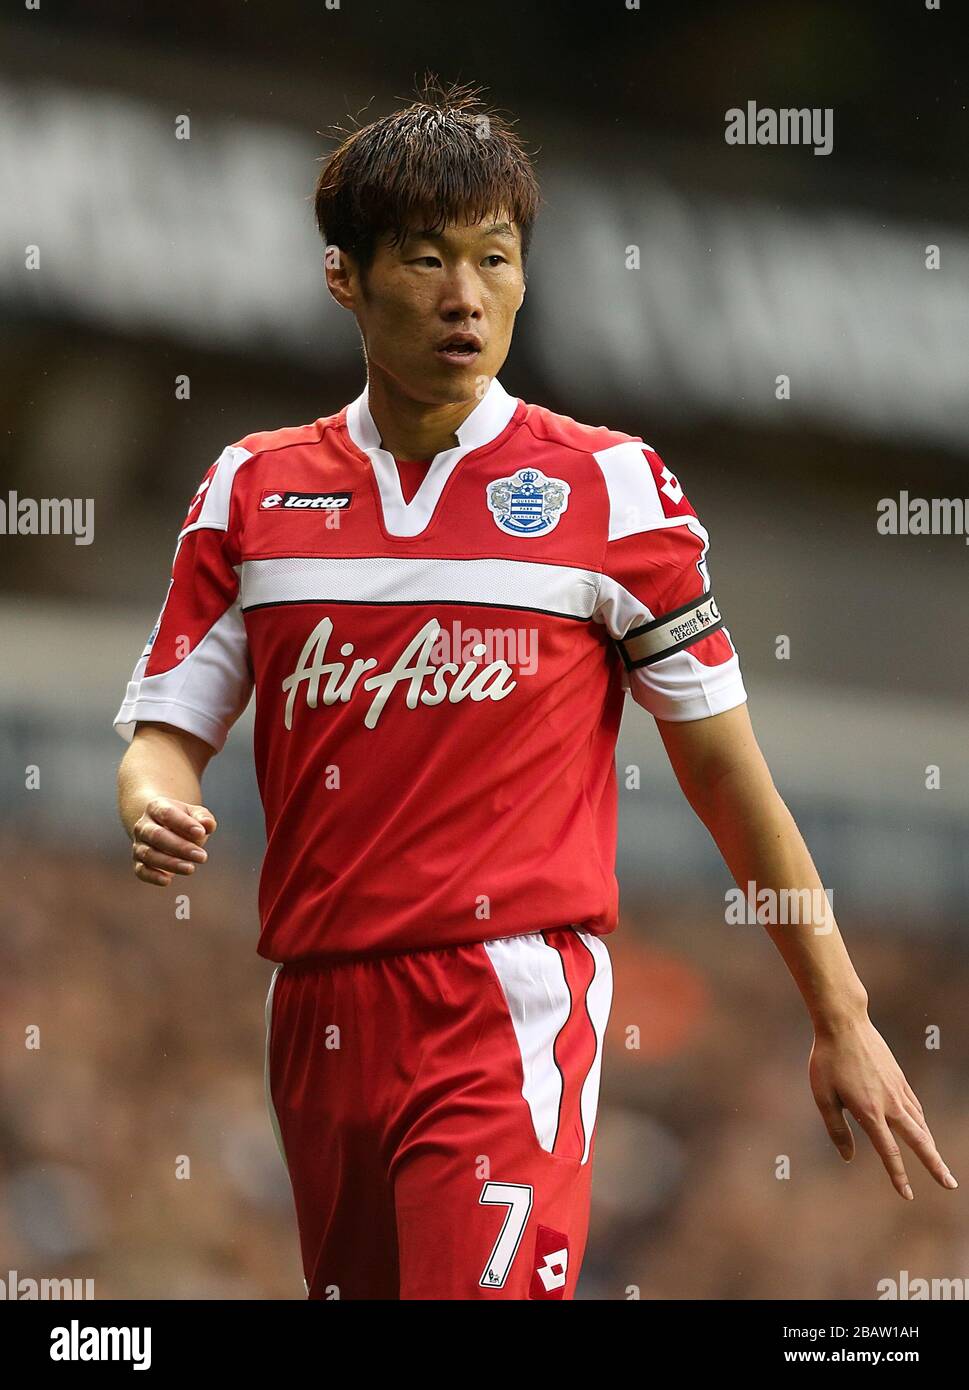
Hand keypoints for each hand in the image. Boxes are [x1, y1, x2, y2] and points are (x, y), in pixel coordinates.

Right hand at [131, 797, 216, 886]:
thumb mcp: (195, 814)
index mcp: (156, 808)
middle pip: (157, 836)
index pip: (167, 814)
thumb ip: (203, 817)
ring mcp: (139, 844)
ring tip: (191, 868)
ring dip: (170, 863)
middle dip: (180, 847)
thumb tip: (208, 824)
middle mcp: (143, 826)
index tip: (201, 832)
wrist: (162, 827)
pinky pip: (141, 870)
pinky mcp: (139, 862)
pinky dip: (152, 876)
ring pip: (149, 854)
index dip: (184, 824)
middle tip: (202, 856)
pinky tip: (167, 880)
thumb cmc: (183, 821)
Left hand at [809, 1014, 956, 1198]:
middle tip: (950, 1184)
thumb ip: (836, 1129)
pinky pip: (915, 1106)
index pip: (889, 1152)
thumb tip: (847, 1157)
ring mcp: (898, 1089)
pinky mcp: (899, 1077)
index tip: (907, 1195)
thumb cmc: (828, 1059)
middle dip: (935, 1165)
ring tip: (937, 1163)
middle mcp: (890, 1103)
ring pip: (920, 1123)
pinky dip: (921, 1122)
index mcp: (870, 1111)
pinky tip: (921, 1128)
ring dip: (931, 1145)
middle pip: (919, 1141)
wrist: (844, 1023)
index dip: (898, 1176)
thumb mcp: (823, 1096)